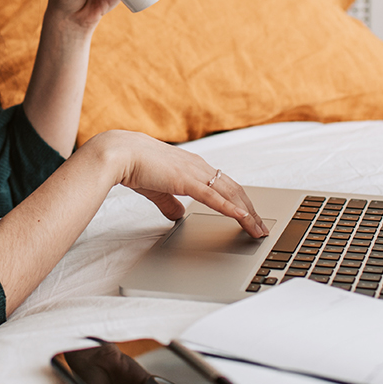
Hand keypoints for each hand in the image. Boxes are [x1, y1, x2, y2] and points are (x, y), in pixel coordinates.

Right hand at [87, 130, 267, 237]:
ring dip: (247, 213)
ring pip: (230, 194)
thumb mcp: (158, 189)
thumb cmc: (135, 166)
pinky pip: (214, 197)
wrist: (120, 154)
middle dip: (251, 210)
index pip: (225, 185)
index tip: (250, 216)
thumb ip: (170, 202)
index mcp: (194, 166)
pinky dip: (231, 209)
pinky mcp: (186, 180)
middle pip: (235, 190)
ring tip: (258, 229)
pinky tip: (242, 218)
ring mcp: (195, 172)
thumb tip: (178, 215)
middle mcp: (199, 167)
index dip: (240, 201)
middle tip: (262, 228)